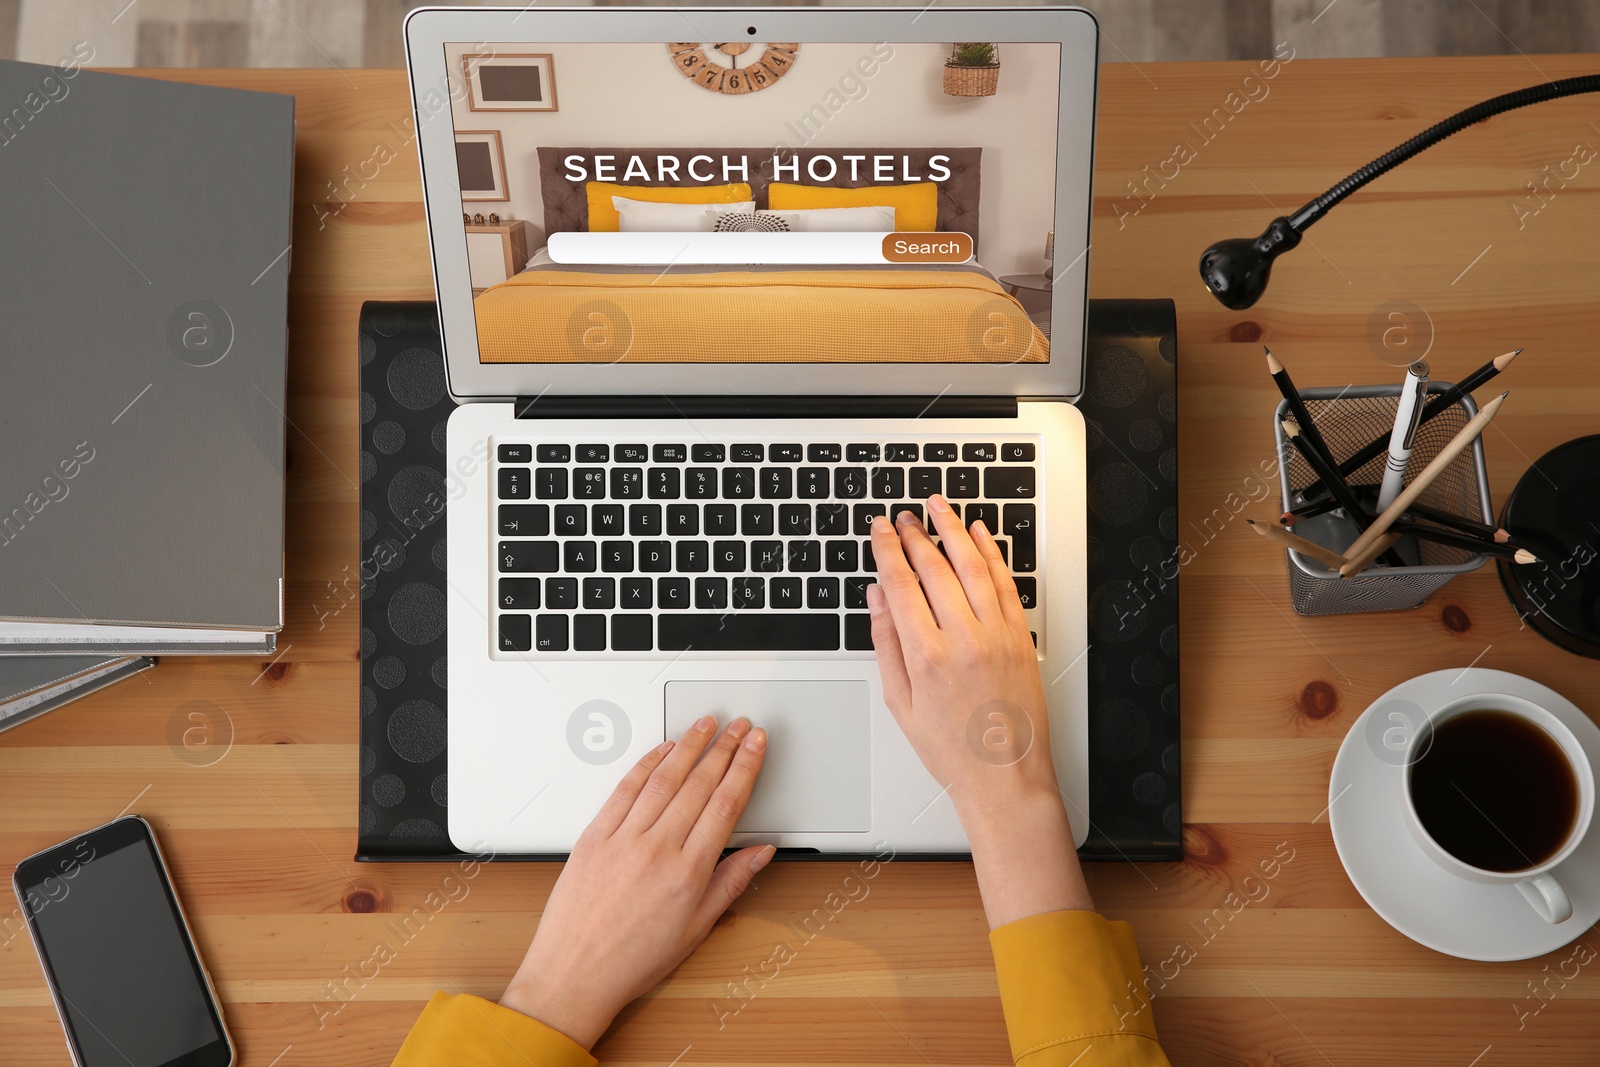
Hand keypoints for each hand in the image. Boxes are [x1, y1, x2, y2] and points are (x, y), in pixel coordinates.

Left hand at [499, 717, 772, 1047]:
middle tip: (739, 726)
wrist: (574, 975)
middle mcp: (656, 850)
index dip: (745, 767)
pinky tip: (662, 750)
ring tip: (705, 724)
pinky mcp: (594, 836)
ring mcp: (623, 839)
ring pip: (663, 779)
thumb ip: (731, 883)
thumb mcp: (695, 928)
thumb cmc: (631, 960)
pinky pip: (624, 790)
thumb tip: (760, 852)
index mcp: (687, 873)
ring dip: (689, 746)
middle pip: (699, 784)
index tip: (756, 745)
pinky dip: (646, 764)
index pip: (726, 804)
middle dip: (724, 748)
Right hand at [869, 496, 1092, 925]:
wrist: (1003, 776)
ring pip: (973, 566)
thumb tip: (876, 599)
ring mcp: (998, 636)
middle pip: (935, 568)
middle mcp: (964, 639)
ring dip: (954, 531)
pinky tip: (980, 535)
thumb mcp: (900, 700)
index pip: (901, 584)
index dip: (887, 550)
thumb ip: (886, 643)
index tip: (879, 529)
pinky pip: (1006, 584)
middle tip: (904, 517)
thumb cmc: (951, 749)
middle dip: (915, 535)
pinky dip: (992, 554)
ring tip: (939, 508)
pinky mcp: (1022, 638)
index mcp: (927, 656)